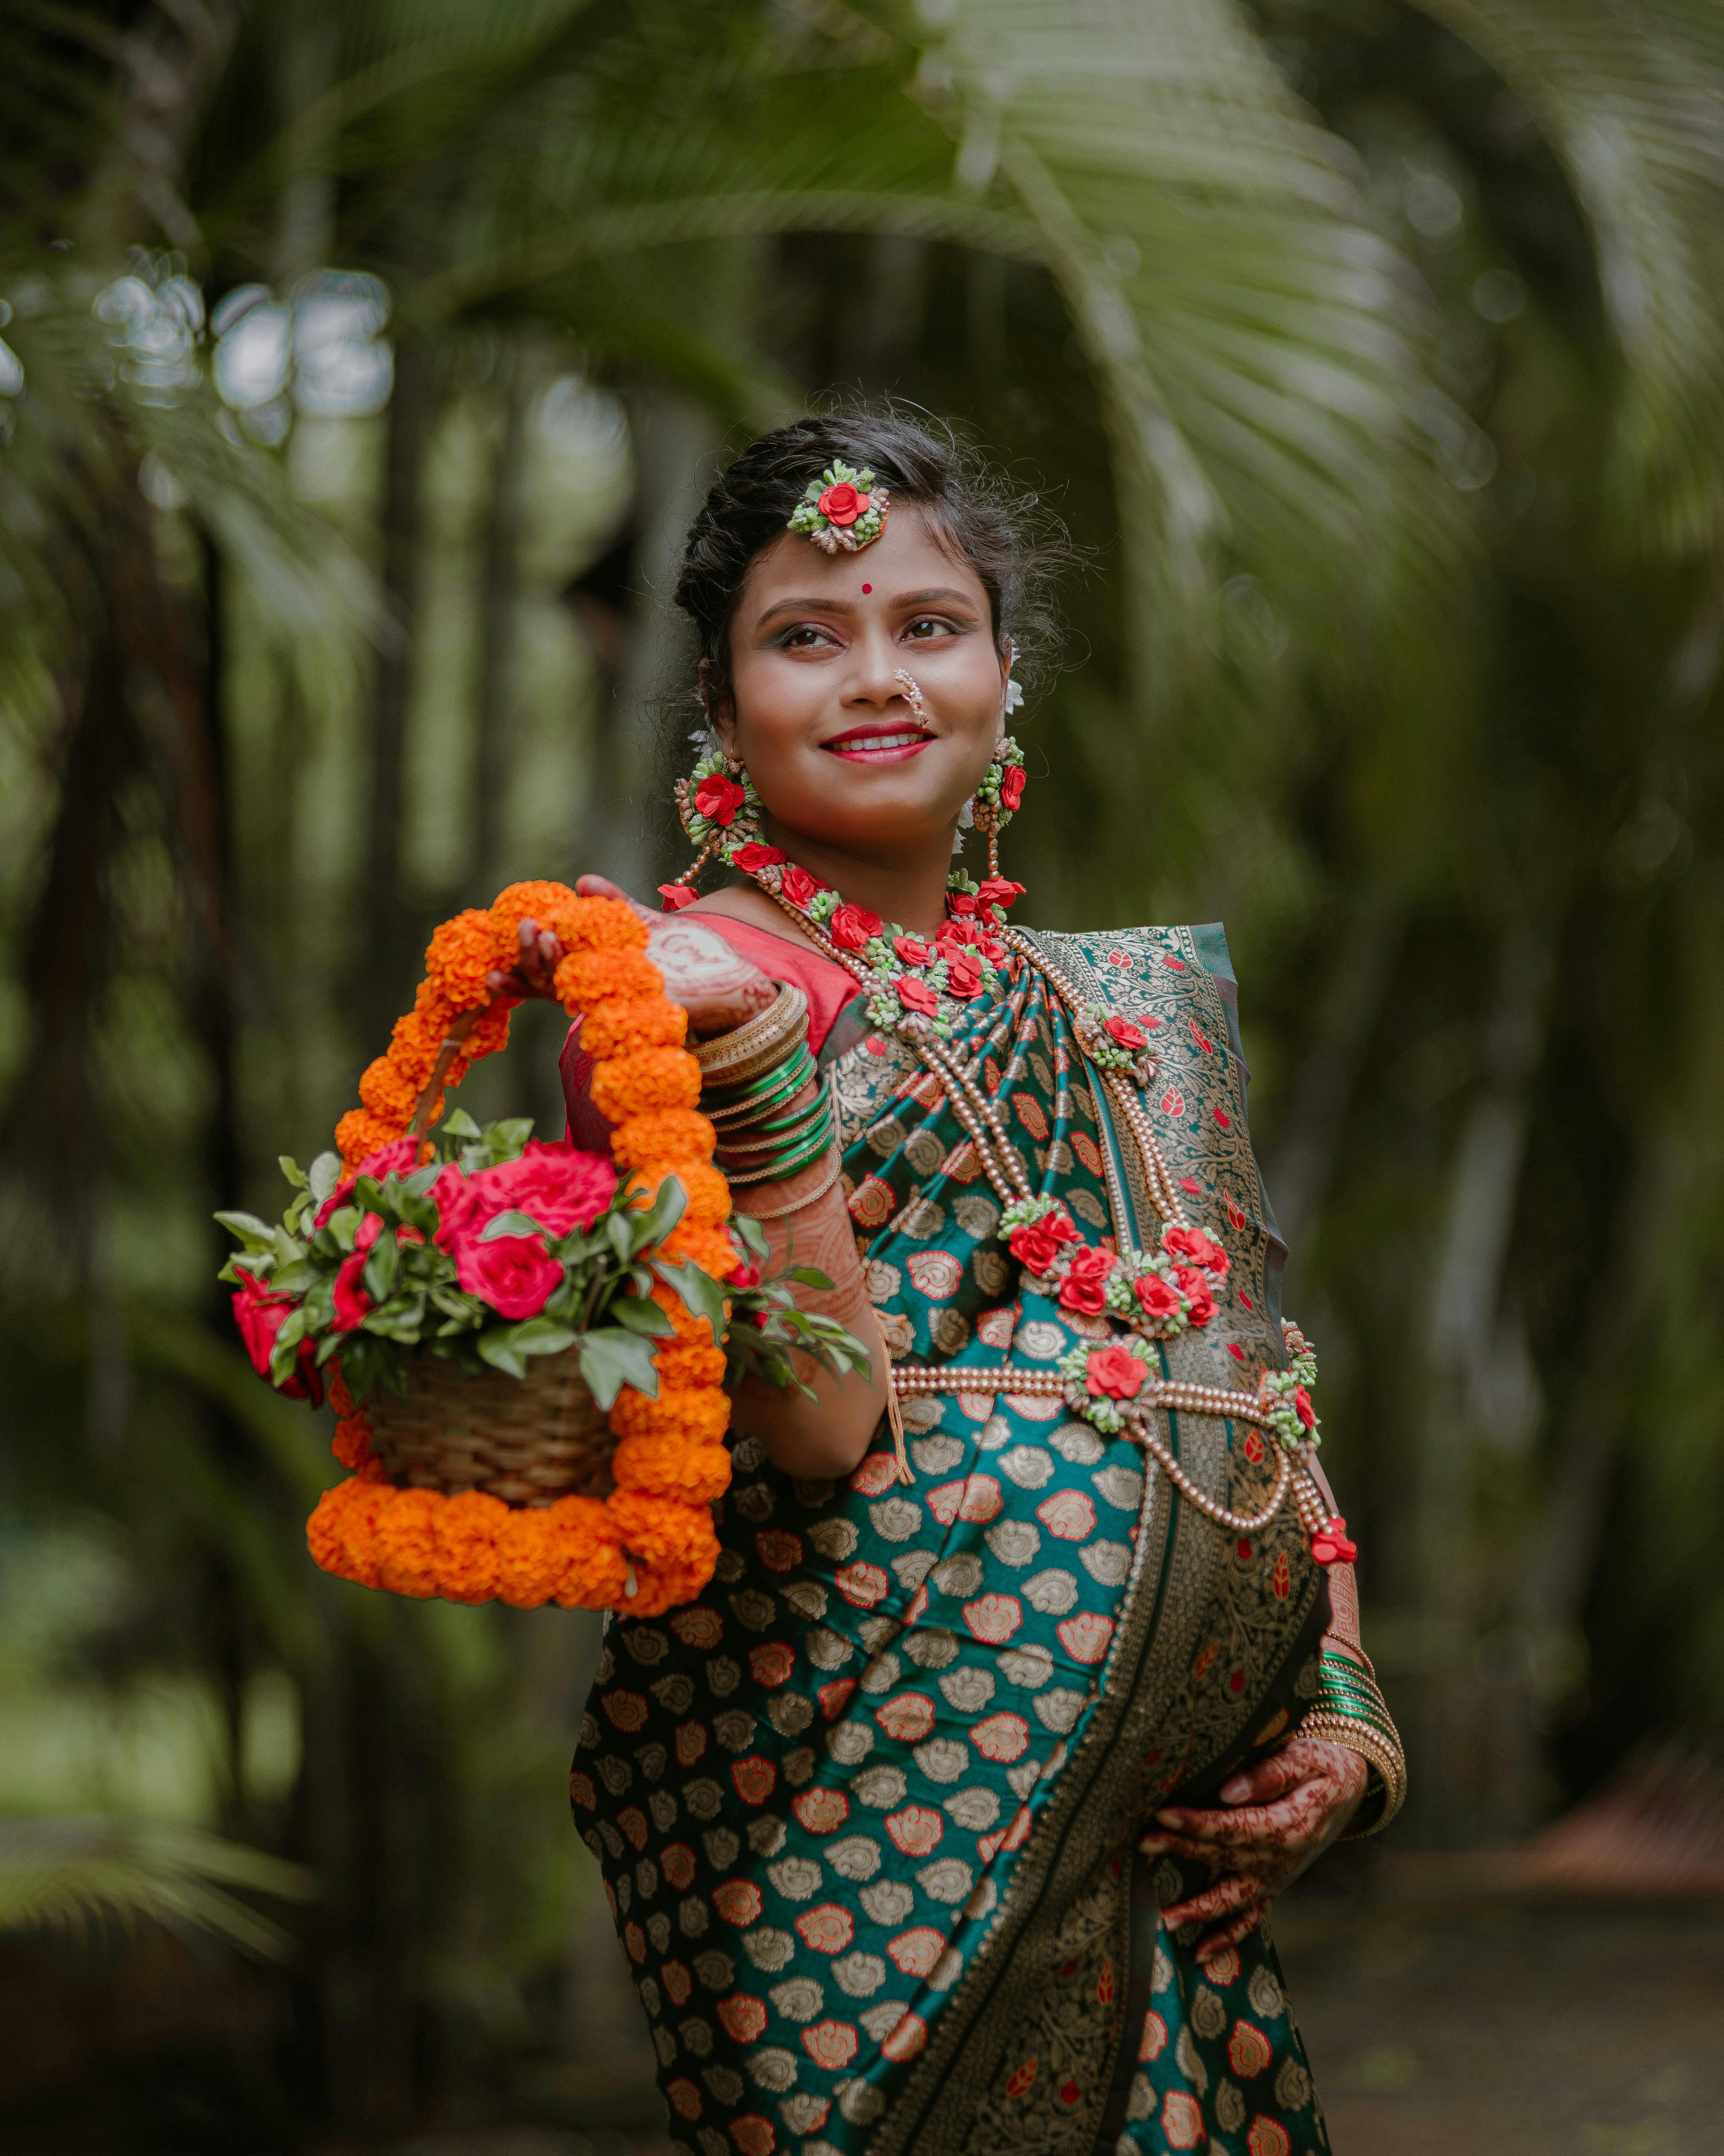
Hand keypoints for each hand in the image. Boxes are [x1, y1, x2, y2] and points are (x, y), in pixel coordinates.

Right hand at [482, 874, 776, 1036]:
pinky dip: (595, 985)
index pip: (544, 980)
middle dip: (533, 957)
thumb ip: (614, 905)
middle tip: (530, 928)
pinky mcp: (646, 1015)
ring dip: (554, 967)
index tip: (492, 966)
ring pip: (573, 994)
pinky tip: (581, 964)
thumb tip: (582, 881)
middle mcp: (601, 999)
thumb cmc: (688, 956)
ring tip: (547, 935)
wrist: (735, 979)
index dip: (518, 972)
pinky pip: (611, 1006)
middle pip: (550, 985)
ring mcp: (620, 1008)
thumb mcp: (645, 923)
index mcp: (594, 979)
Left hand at [1139, 1737, 1367, 1963]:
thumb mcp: (1307, 1757)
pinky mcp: (1273, 1887)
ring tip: (1164, 1917)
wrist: (1348, 1790)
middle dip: (1182, 1850)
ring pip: (1234, 1898)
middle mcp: (1283, 1859)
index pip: (1236, 1826)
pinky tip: (1199, 1953)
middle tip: (1143, 1843)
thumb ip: (1271, 1773)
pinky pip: (1252, 1919)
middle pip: (1225, 1857)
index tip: (1164, 1814)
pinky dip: (1227, 1937)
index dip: (1200, 1822)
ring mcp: (1277, 1878)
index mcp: (1290, 1826)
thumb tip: (1228, 1790)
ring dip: (1199, 1909)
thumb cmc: (1322, 1766)